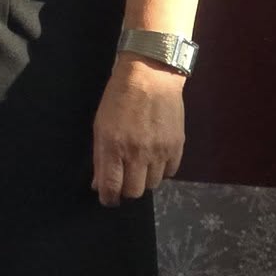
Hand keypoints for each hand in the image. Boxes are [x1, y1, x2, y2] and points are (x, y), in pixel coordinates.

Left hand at [91, 56, 185, 206]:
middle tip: (123, 180)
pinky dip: (161, 171)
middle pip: (134, 191)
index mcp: (113, 146)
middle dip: (126, 190)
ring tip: (139, 165)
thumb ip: (100, 157)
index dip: (109, 198)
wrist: (150, 76)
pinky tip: (155, 159)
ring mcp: (160, 151)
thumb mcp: (100, 125)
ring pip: (153, 184)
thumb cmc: (118, 97)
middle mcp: (137, 153)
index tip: (108, 199)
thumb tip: (98, 184)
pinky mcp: (177, 147)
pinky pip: (170, 173)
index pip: (111, 187)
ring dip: (144, 179)